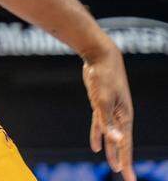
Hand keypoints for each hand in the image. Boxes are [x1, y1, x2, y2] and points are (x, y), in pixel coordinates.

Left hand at [82, 41, 134, 180]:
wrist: (100, 56)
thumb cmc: (103, 77)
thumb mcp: (103, 99)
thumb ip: (107, 120)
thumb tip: (115, 139)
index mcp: (124, 116)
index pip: (125, 144)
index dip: (126, 161)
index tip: (128, 177)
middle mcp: (120, 116)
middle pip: (121, 142)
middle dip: (123, 160)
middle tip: (126, 177)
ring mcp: (110, 110)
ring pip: (111, 135)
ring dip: (111, 150)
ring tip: (113, 166)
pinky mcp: (100, 104)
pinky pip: (100, 125)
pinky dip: (98, 135)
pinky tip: (95, 147)